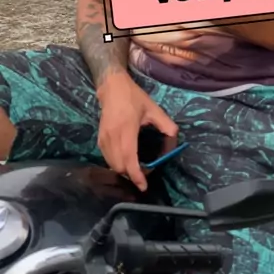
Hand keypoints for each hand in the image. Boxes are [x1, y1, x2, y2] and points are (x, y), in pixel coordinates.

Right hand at [98, 74, 177, 191]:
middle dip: (132, 175)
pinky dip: (117, 164)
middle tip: (146, 172)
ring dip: (124, 171)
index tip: (144, 186)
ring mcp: (103, 138)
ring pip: (112, 165)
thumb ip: (167, 126)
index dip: (136, 175)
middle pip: (119, 166)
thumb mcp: (154, 109)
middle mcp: (112, 136)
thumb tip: (174, 143)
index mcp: (127, 128)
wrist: (112, 87)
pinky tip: (127, 161)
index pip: (129, 158)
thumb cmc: (134, 98)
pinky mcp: (99, 139)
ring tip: (137, 168)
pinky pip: (107, 159)